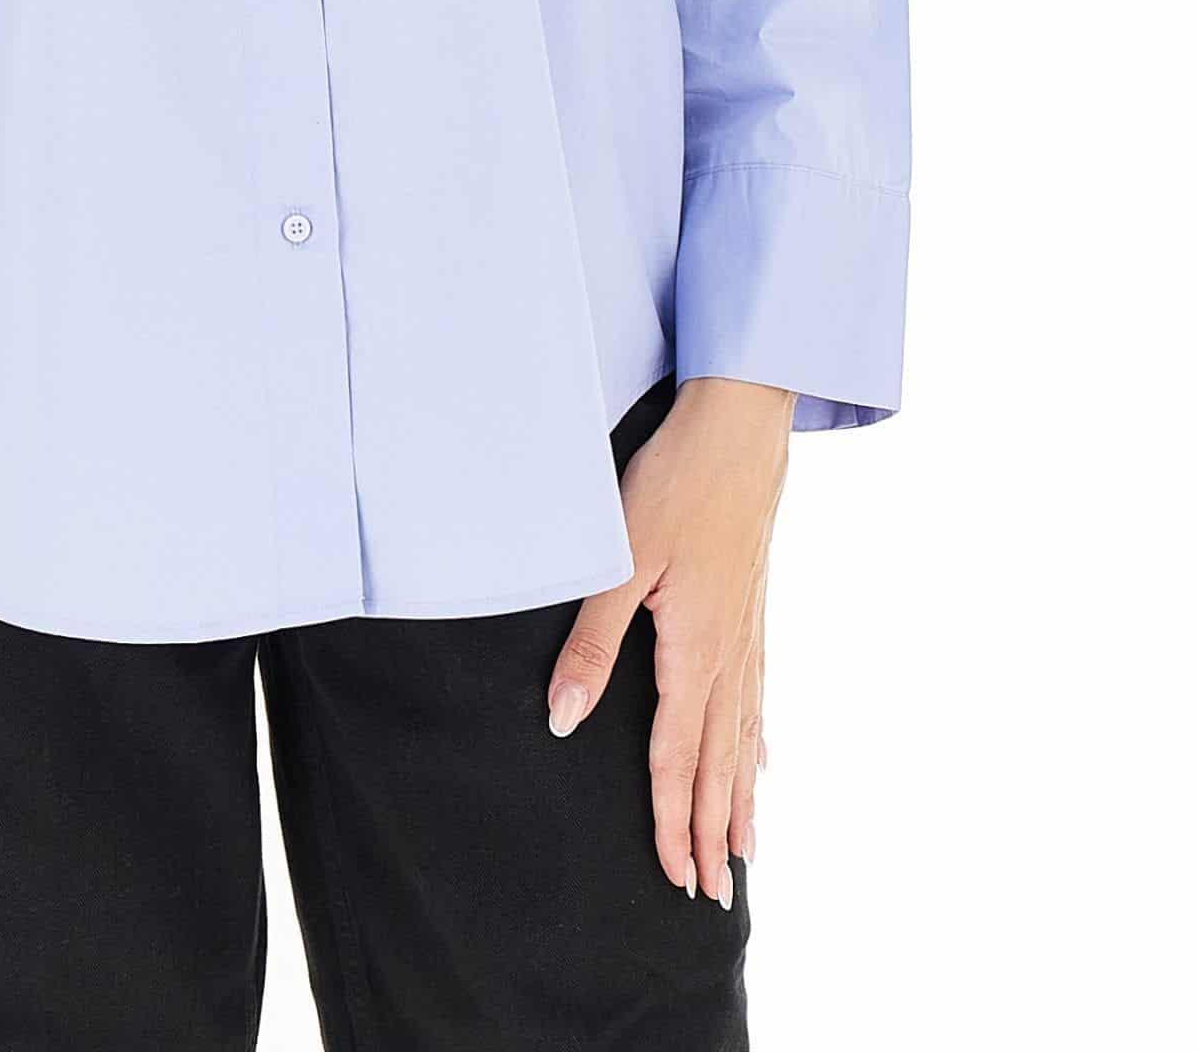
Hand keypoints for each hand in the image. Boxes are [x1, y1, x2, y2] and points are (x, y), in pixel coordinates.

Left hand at [545, 377, 792, 905]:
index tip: (676, 878)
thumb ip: (590, 645)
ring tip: (744, 851)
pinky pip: (758, 696)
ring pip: (744, 736)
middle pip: (718, 762)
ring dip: (740, 797)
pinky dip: (757, 740)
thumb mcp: (620, 561)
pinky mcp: (753, 608)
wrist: (739, 429)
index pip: (677, 758)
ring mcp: (748, 633)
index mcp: (694, 652)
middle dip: (711, 830)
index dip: (672, 821)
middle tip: (715, 895)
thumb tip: (563, 720)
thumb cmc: (675, 486)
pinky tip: (763, 761)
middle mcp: (729, 655)